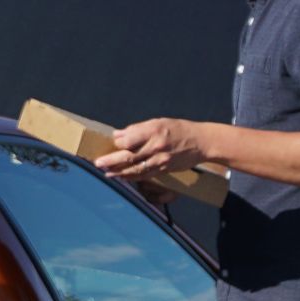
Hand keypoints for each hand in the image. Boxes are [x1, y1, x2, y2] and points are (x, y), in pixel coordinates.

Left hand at [97, 118, 213, 180]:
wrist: (201, 142)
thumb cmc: (178, 129)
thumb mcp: (158, 122)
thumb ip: (137, 129)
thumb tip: (118, 135)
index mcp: (153, 130)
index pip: (129, 139)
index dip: (118, 143)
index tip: (110, 144)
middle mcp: (156, 146)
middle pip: (129, 155)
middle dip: (112, 161)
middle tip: (98, 163)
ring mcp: (161, 159)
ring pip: (136, 168)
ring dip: (119, 172)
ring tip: (107, 173)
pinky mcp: (165, 168)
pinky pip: (146, 175)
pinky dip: (133, 177)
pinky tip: (123, 178)